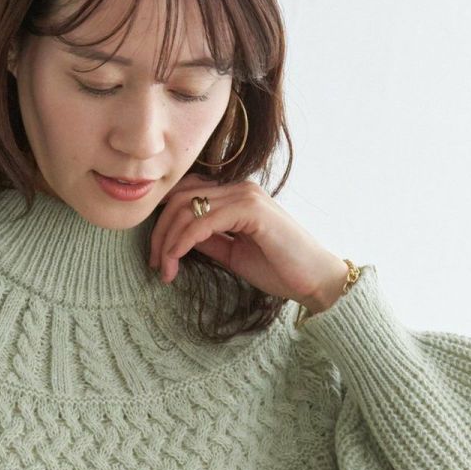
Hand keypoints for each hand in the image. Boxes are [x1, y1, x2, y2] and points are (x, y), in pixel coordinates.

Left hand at [148, 173, 350, 313]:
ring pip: (186, 208)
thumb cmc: (280, 269)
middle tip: (155, 265)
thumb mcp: (233, 253)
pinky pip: (203, 221)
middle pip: (178, 198)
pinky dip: (182, 242)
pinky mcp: (251, 210)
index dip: (163, 223)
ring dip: (167, 242)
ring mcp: (246, 196)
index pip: (185, 195)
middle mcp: (239, 188)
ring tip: (164, 270)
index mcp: (235, 195)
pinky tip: (176, 262)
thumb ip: (209, 240)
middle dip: (159, 233)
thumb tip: (179, 238)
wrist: (315, 281)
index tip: (158, 257)